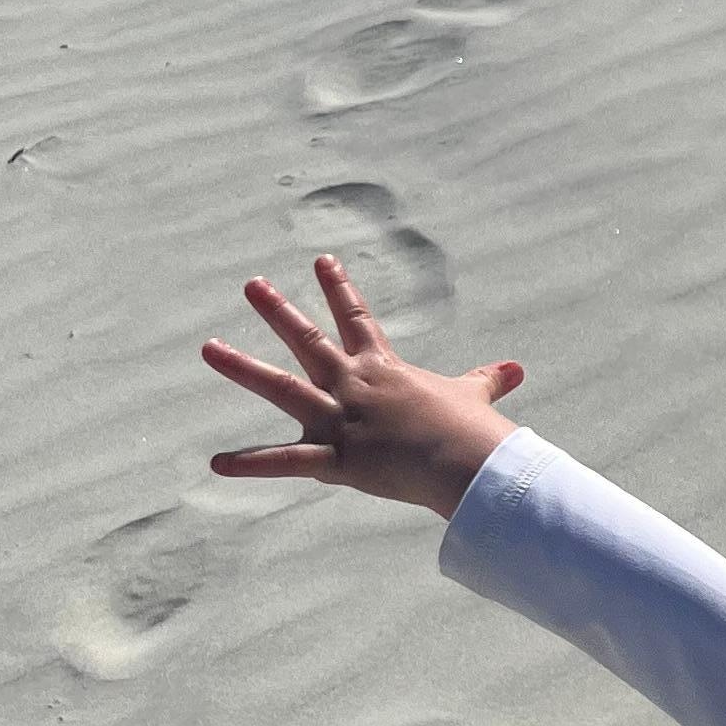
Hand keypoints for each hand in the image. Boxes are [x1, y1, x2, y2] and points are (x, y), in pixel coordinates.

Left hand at [204, 259, 525, 516]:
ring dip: (242, 368)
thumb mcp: (474, 397)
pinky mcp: (336, 459)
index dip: (338, 288)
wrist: (470, 463)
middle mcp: (354, 386)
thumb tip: (517, 369)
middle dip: (278, 310)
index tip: (322, 260)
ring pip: (282, 388)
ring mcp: (340, 420)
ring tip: (208, 347)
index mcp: (384, 369)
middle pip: (308, 340)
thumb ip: (486, 381)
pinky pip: (285, 462)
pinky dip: (250, 464)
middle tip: (252, 284)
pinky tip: (215, 463)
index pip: (356, 319)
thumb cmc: (473, 430)